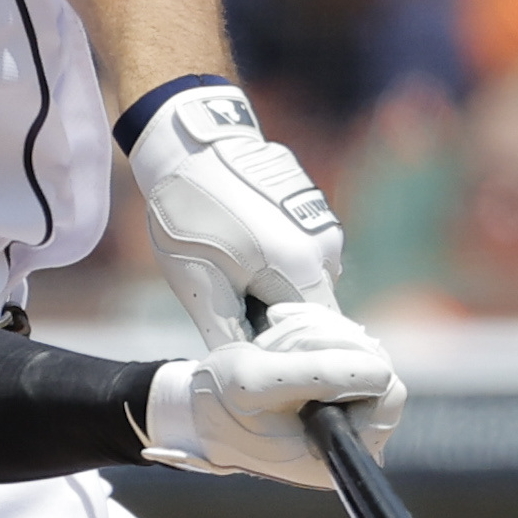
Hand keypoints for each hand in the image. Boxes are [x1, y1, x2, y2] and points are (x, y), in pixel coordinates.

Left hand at [125, 81, 344, 347]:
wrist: (192, 144)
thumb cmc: (191, 216)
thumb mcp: (200, 284)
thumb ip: (228, 334)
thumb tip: (245, 373)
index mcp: (301, 271)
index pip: (315, 337)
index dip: (287, 352)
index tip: (256, 353)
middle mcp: (326, 248)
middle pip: (314, 309)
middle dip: (280, 319)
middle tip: (234, 309)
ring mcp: (323, 223)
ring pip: (308, 278)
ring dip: (279, 286)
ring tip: (234, 270)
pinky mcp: (313, 205)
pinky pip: (304, 249)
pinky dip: (281, 258)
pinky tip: (243, 243)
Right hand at [138, 302, 405, 490]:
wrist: (195, 407)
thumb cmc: (220, 400)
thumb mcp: (259, 382)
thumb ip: (319, 374)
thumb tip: (383, 370)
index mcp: (336, 451)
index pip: (389, 393)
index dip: (355, 360)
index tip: (307, 352)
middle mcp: (349, 438)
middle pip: (375, 364)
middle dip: (325, 340)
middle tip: (275, 342)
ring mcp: (344, 414)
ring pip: (359, 347)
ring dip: (313, 331)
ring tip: (269, 341)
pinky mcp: (333, 391)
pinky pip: (343, 343)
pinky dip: (312, 328)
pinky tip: (278, 326)